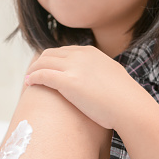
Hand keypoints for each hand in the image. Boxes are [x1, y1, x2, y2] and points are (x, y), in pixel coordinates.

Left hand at [25, 45, 144, 129]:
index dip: (52, 60)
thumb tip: (98, 80)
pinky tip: (28, 84)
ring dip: (32, 70)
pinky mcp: (67, 81)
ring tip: (28, 80)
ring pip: (43, 62)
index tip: (46, 69)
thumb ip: (100, 73)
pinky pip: (42, 74)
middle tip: (32, 74)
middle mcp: (80, 55)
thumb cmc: (125, 99)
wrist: (130, 107)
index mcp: (91, 52)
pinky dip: (32, 77)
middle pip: (50, 54)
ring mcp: (73, 67)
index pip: (64, 51)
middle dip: (39, 63)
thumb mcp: (112, 76)